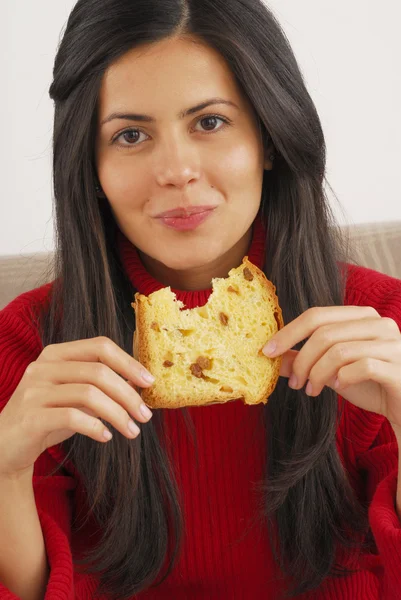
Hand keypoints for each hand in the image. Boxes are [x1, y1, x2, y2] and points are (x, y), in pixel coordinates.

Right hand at [0, 337, 154, 478]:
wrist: (5, 446)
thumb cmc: (47, 417)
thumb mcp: (74, 396)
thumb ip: (99, 386)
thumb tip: (139, 385)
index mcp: (57, 354)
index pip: (100, 346)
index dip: (128, 362)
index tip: (149, 382)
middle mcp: (44, 366)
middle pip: (98, 372)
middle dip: (128, 394)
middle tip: (145, 416)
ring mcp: (34, 390)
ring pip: (88, 394)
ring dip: (118, 414)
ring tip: (132, 432)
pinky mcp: (30, 416)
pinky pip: (72, 417)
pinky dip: (95, 427)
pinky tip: (106, 437)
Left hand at [262, 306, 400, 428]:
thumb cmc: (369, 385)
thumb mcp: (331, 371)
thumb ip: (305, 360)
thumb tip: (272, 357)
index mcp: (361, 317)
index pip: (316, 315)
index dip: (288, 332)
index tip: (267, 351)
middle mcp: (379, 323)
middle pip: (325, 333)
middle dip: (302, 359)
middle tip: (294, 383)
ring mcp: (392, 344)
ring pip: (339, 351)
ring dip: (318, 374)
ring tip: (312, 390)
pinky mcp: (399, 367)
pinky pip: (361, 367)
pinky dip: (343, 379)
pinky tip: (340, 388)